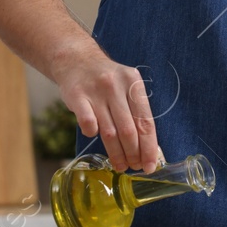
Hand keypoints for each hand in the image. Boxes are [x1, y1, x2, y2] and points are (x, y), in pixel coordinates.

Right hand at [56, 44, 158, 171]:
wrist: (76, 59)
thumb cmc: (106, 80)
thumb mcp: (126, 86)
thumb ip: (136, 111)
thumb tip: (149, 147)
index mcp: (133, 83)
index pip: (146, 121)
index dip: (149, 147)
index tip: (151, 165)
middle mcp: (116, 86)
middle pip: (129, 129)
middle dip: (134, 154)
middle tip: (135, 167)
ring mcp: (96, 90)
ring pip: (110, 131)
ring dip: (116, 153)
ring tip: (120, 166)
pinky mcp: (77, 95)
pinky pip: (87, 122)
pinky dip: (92, 133)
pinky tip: (94, 138)